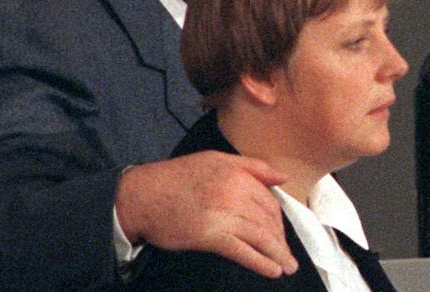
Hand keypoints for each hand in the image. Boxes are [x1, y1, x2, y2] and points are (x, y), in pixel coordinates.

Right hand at [115, 151, 297, 277]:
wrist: (143, 195)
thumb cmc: (177, 178)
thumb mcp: (215, 160)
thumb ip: (251, 166)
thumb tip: (283, 177)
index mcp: (236, 172)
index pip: (269, 200)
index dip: (278, 219)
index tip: (280, 232)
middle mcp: (233, 191)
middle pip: (268, 219)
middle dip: (280, 239)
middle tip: (285, 253)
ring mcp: (222, 213)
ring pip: (260, 236)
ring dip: (278, 254)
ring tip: (286, 266)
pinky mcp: (210, 235)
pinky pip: (244, 251)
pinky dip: (261, 263)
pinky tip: (272, 270)